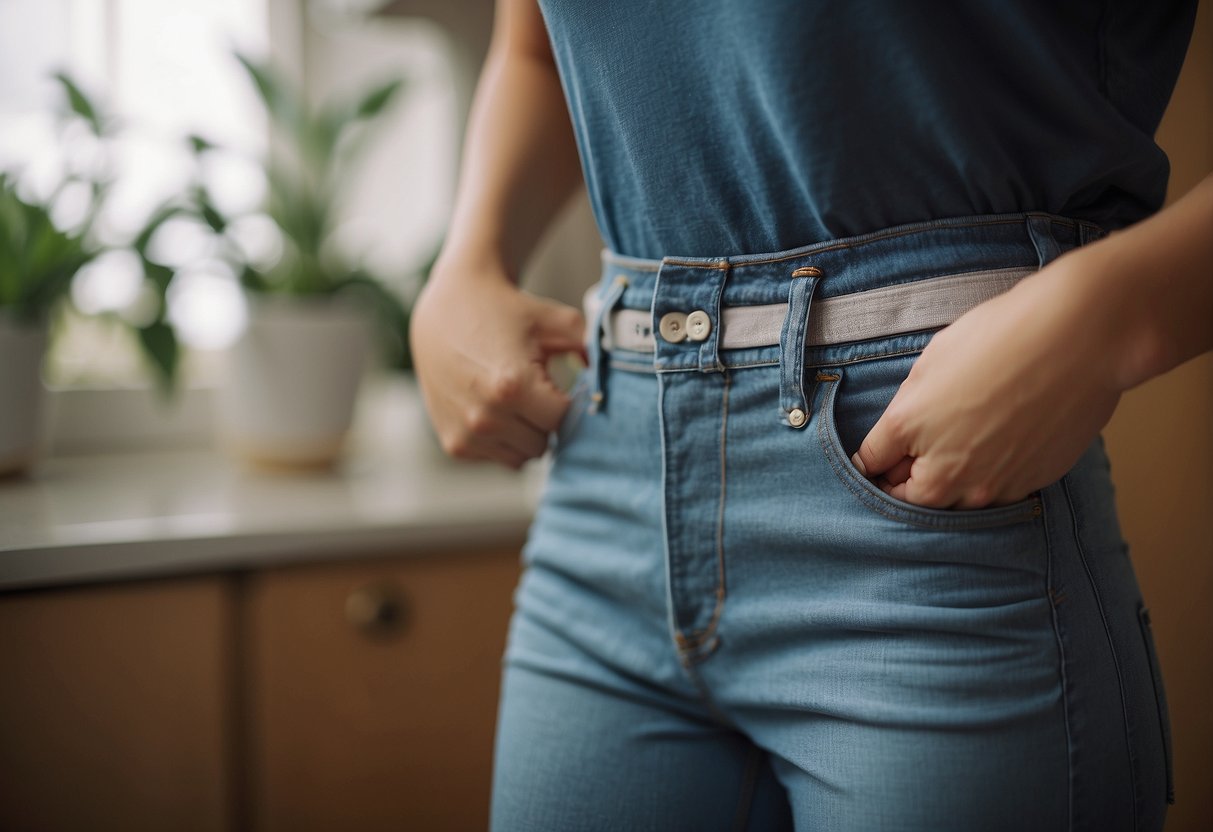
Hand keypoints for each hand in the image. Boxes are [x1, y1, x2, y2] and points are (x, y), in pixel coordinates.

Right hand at [410, 261, 585, 468]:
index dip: (566, 402)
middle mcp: (485, 416)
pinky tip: (494, 408)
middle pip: (545, 443)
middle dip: (545, 419)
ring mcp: (467, 434)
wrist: (446, 308)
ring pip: (523, 457)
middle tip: (534, 389)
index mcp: (513, 386)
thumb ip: (593, 348)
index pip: (563, 420)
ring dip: (526, 434)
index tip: (558, 384)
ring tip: (516, 399)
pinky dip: (502, 439)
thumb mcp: (556, 320)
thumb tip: (612, 378)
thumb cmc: (506, 312)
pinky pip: (498, 457)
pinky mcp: (454, 444)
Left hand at [851, 251, 1124, 508]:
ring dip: (952, 483)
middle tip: (914, 460)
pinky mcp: (1029, 484)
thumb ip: (909, 407)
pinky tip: (1004, 443)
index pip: (870, 464)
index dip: (871, 460)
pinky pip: (998, 492)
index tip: (876, 459)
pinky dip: (992, 477)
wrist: (1080, 339)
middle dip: (907, 480)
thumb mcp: (934, 361)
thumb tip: (899, 433)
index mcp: (909, 428)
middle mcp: (946, 468)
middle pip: (911, 496)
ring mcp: (992, 483)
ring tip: (967, 447)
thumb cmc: (1003, 336)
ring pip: (956, 501)